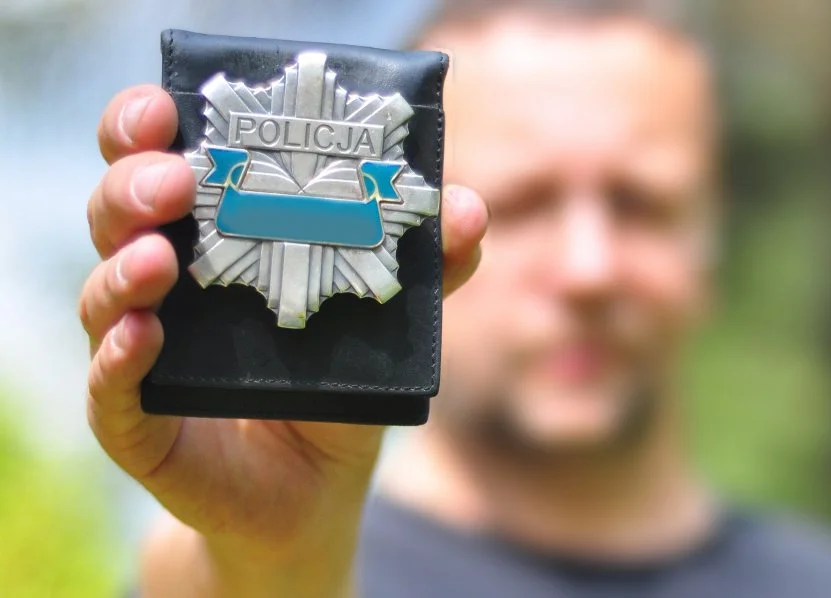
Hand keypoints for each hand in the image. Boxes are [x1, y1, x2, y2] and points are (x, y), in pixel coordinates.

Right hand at [80, 85, 487, 596]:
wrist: (315, 488)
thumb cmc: (339, 385)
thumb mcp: (383, 318)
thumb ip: (425, 267)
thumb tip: (467, 209)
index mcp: (213, 238)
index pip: (159, 163)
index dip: (147, 127)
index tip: (169, 107)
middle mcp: (164, 284)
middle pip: (117, 214)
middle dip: (133, 185)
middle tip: (174, 180)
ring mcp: (141, 350)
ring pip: (101, 294)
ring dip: (123, 269)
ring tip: (160, 258)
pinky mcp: (137, 420)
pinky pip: (109, 388)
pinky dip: (119, 359)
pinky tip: (144, 335)